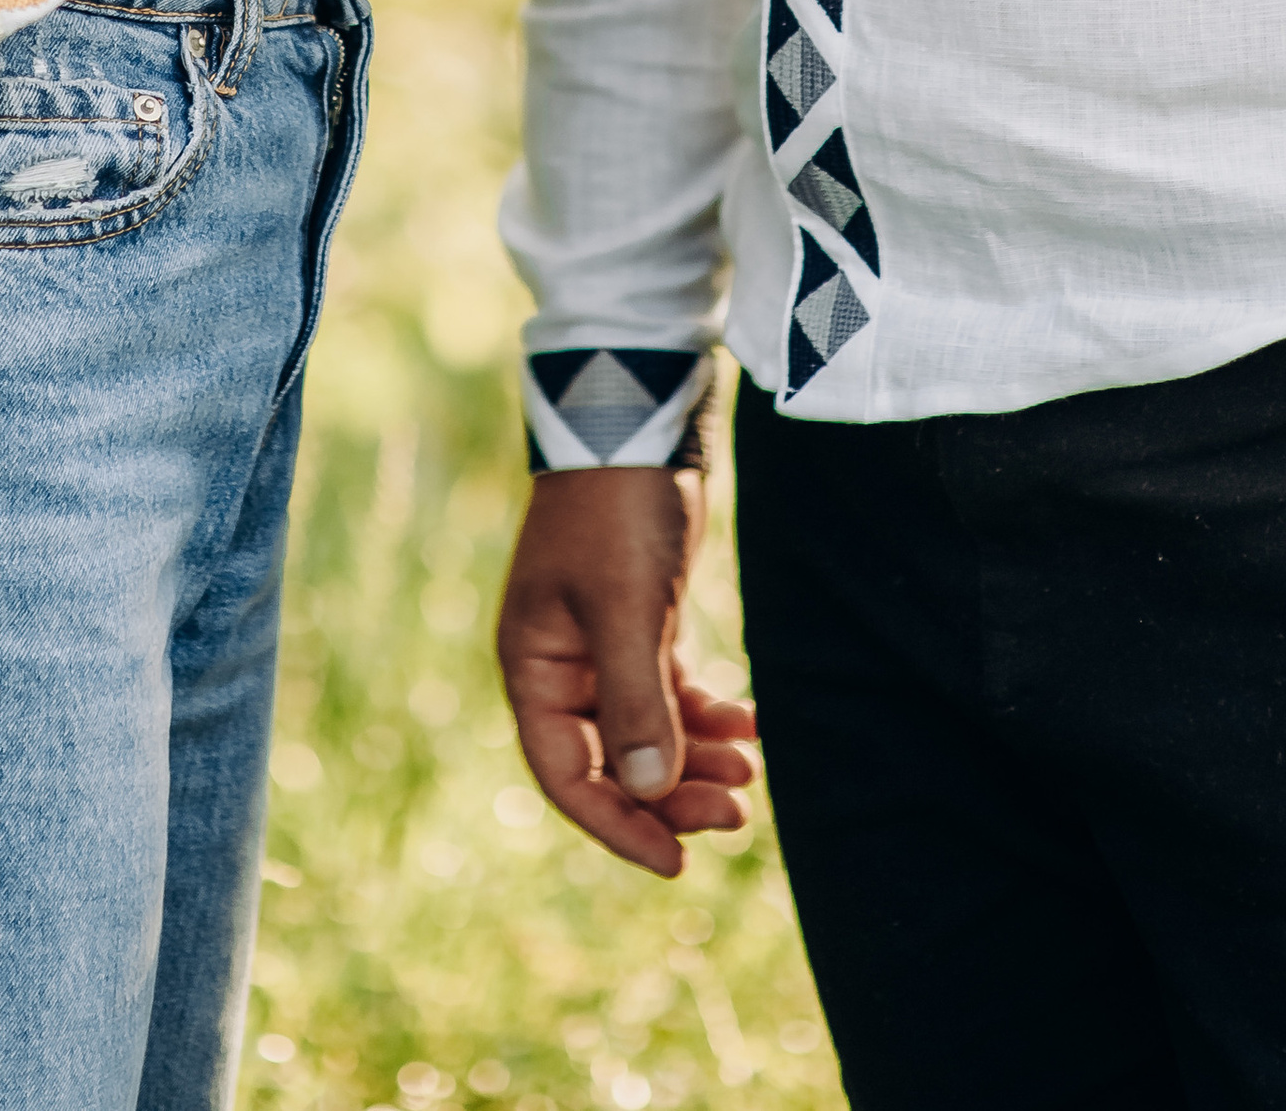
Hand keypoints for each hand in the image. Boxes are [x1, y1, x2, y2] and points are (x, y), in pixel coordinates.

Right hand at [495, 467, 758, 878]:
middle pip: (612, 761)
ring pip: (647, 731)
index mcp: (533, 666)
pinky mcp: (641, 623)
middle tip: (738, 812)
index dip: (618, 825)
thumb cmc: (616, 510)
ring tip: (752, 772)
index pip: (566, 774)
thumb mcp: (622, 606)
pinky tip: (750, 726)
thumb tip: (650, 792)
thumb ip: (632, 699)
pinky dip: (706, 714)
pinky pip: (670, 693)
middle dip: (673, 794)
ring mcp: (601, 646)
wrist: (639, 423)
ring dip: (695, 757)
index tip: (675, 861)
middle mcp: (562, 666)